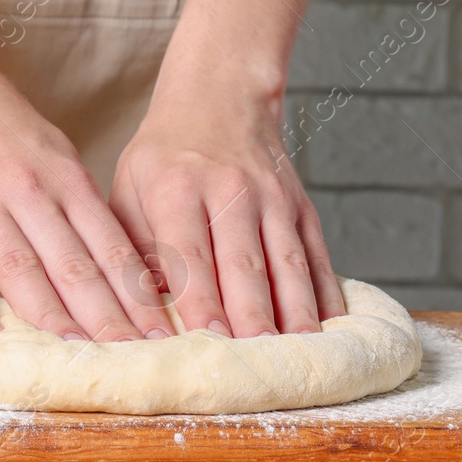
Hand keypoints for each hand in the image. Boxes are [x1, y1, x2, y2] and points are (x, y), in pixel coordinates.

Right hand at [0, 62, 174, 341]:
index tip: (160, 330)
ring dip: (52, 317)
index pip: (109, 245)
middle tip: (133, 354)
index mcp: (61, 175)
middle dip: (107, 317)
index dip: (137, 292)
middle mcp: (26, 190)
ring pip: (21, 272)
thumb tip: (106, 263)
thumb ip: (73, 202)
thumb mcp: (50, 148)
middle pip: (73, 265)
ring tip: (78, 352)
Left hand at [109, 89, 345, 336]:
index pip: (189, 252)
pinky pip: (316, 254)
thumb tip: (144, 310)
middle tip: (257, 365)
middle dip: (252, 318)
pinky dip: (325, 293)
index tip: (207, 340)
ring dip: (294, 314)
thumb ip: (134, 247)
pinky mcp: (300, 205)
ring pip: (287, 263)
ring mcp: (272, 198)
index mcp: (176, 187)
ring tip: (299, 358)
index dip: (200, 298)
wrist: (219, 96)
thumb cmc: (163, 156)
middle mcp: (229, 190)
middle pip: (245, 263)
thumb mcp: (129, 187)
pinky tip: (331, 328)